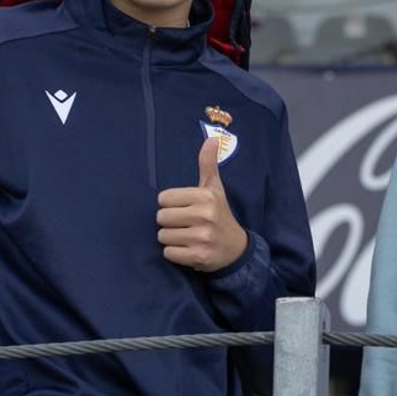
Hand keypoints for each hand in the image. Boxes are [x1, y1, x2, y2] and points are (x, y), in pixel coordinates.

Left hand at [156, 137, 248, 270]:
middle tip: (186, 224)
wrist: (235, 248)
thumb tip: (212, 138)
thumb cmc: (219, 214)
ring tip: (187, 237)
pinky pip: (168, 253)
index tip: (186, 208)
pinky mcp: (198, 257)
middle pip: (161, 218)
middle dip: (170, 222)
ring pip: (162, 236)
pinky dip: (175, 253)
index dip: (172, 204)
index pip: (164, 198)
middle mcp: (205, 216)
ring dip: (172, 238)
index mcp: (205, 197)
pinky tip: (189, 249)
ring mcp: (202, 238)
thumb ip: (208, 164)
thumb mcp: (214, 189)